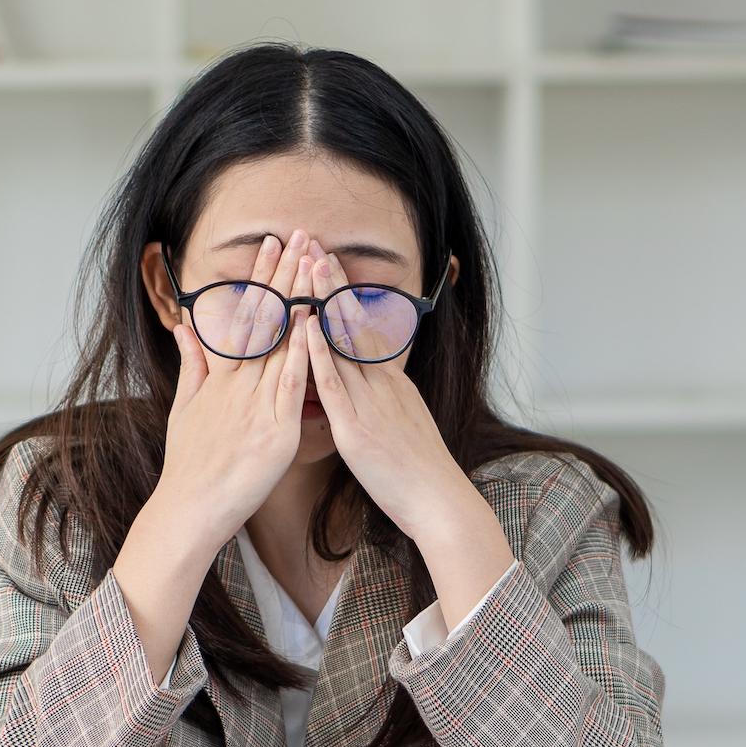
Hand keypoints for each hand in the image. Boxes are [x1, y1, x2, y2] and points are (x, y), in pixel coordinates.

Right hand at [154, 230, 314, 541]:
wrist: (190, 508)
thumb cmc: (190, 465)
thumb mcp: (184, 409)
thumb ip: (191, 366)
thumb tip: (186, 329)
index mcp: (221, 378)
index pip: (244, 315)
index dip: (260, 279)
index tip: (271, 246)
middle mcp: (238, 384)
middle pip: (264, 319)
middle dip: (282, 275)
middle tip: (297, 235)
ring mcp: (257, 405)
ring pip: (280, 342)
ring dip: (298, 299)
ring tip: (312, 264)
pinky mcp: (275, 431)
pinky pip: (291, 385)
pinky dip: (301, 354)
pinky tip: (313, 325)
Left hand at [303, 245, 511, 574]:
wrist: (438, 501)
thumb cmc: (415, 472)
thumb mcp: (399, 424)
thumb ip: (380, 401)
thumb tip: (366, 386)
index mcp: (389, 383)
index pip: (362, 329)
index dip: (342, 294)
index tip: (325, 263)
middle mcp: (381, 384)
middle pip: (353, 323)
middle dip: (331, 284)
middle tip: (312, 246)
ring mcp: (370, 403)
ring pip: (343, 343)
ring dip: (323, 304)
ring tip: (307, 268)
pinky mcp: (358, 428)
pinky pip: (335, 386)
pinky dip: (321, 355)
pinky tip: (307, 329)